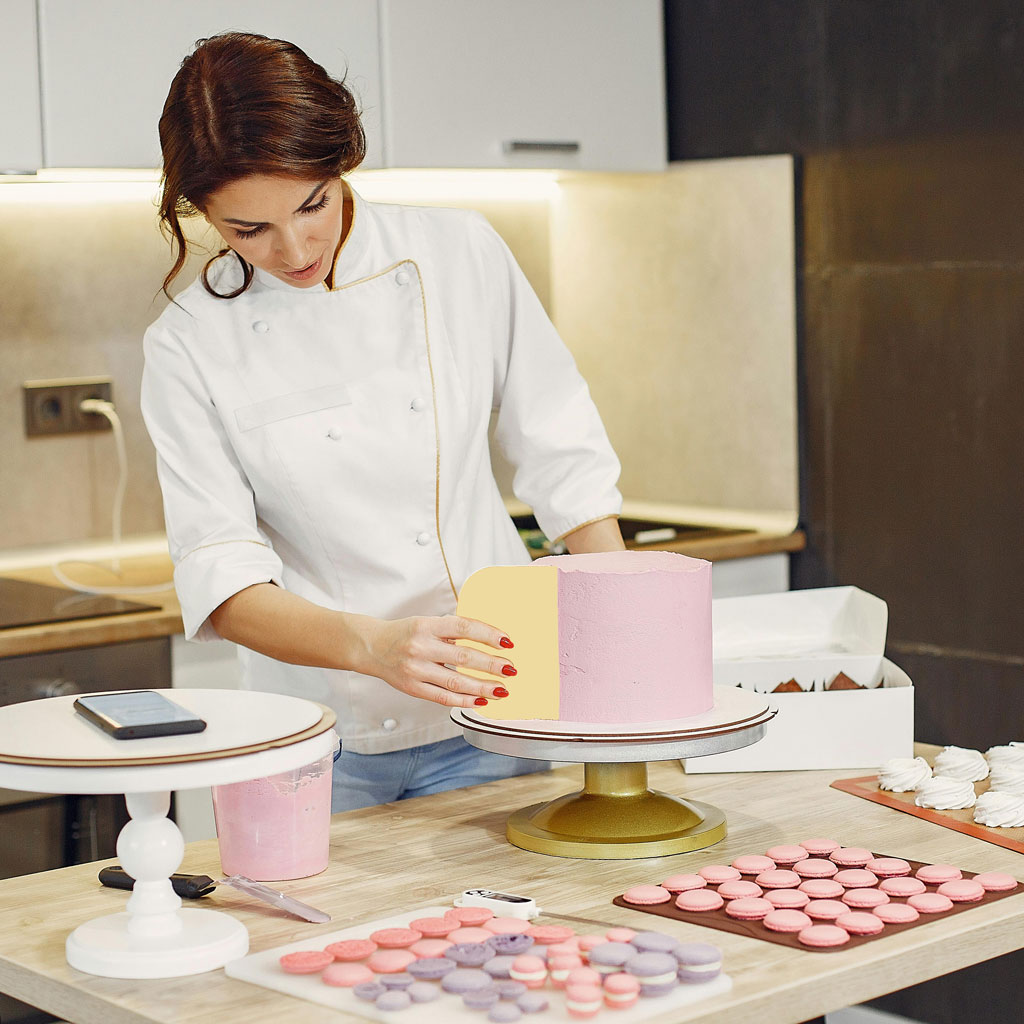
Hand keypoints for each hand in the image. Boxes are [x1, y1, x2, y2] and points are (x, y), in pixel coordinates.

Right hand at [359, 615, 514, 707]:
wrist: (372, 647)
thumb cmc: (405, 633)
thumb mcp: (427, 623)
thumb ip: (452, 630)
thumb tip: (489, 640)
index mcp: (426, 625)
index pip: (464, 628)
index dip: (488, 635)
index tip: (508, 642)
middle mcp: (420, 647)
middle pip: (464, 657)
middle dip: (492, 665)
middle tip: (511, 670)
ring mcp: (415, 670)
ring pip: (456, 682)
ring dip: (483, 687)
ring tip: (502, 690)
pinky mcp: (412, 688)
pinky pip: (443, 697)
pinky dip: (465, 700)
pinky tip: (481, 700)